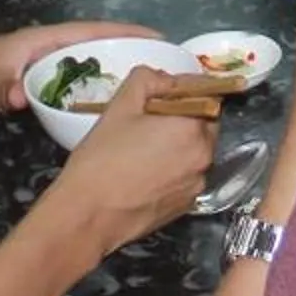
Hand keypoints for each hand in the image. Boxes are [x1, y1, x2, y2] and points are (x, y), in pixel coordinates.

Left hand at [0, 19, 158, 123]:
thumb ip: (2, 87)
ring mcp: (39, 66)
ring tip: (143, 83)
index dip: (122, 32)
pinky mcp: (33, 83)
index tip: (155, 35)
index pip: (88, 31)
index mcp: (39, 39)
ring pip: (84, 63)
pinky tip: (105, 103)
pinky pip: (71, 82)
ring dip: (110, 68)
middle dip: (125, 48)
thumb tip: (22, 97)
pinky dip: (90, 87)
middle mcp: (44, 48)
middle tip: (161, 64)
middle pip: (93, 44)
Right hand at [42, 67, 218, 256]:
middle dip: (184, 118)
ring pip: (196, 153)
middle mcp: (205, 158)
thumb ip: (149, 79)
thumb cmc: (102, 157)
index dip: (186, 91)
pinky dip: (174, 169)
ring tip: (145, 148)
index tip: (163, 95)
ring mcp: (197, 186)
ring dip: (180, 145)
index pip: (208, 96)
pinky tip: (146, 173)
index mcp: (193, 129)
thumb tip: (167, 81)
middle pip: (205, 125)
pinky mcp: (186, 207)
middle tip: (150, 121)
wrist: (87, 216)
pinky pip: (187, 177)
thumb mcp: (120, 105)